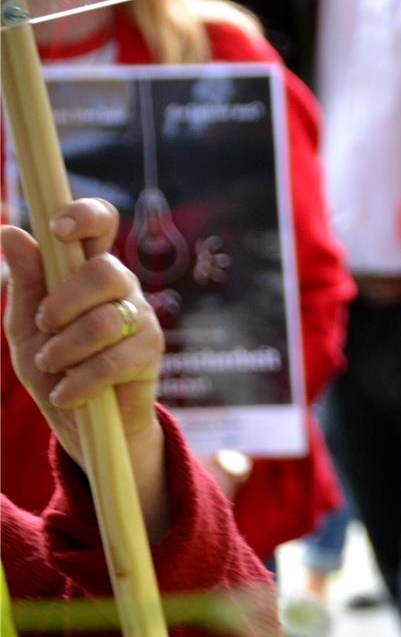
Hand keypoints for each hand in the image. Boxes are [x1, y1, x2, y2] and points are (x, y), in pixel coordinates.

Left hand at [2, 200, 163, 467]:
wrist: (81, 419)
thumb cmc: (54, 365)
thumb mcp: (25, 324)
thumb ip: (25, 281)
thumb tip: (10, 230)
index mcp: (88, 267)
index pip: (101, 223)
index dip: (84, 216)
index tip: (56, 229)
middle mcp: (121, 286)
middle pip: (105, 271)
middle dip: (64, 302)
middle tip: (45, 326)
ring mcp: (142, 318)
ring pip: (104, 321)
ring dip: (65, 350)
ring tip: (52, 368)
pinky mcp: (151, 353)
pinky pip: (113, 361)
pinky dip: (81, 381)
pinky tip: (68, 394)